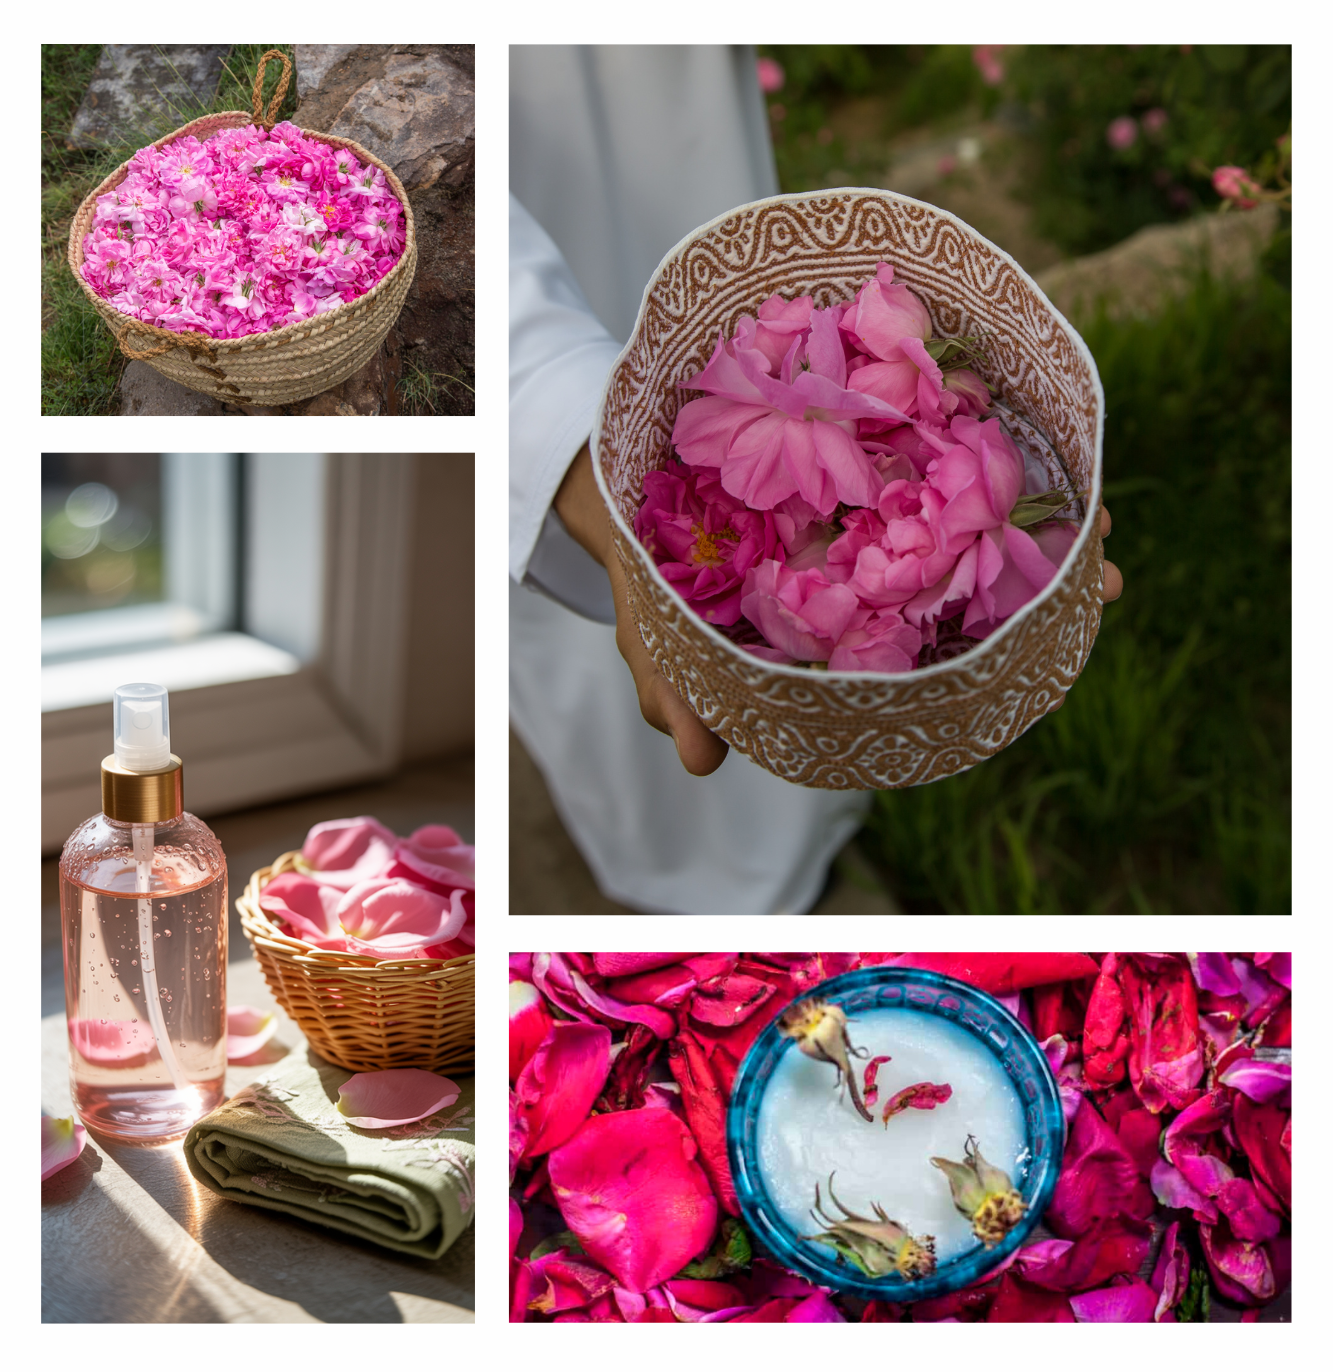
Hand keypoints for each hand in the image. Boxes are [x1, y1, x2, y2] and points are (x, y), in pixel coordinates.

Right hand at [553, 446, 1123, 765]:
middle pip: (962, 568)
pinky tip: (1024, 413)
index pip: (921, 632)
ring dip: (1028, 506)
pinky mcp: (839, 425)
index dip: (990, 638)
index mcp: (825, 608)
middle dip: (1035, 575)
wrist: (611, 472)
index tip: (1058, 644)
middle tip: (1106, 583)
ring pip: (956, 499)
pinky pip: (916, 419)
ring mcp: (852, 491)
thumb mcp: (655, 630)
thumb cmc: (648, 567)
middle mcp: (851, 557)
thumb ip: (678, 687)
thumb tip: (702, 762)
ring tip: (1097, 518)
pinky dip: (971, 416)